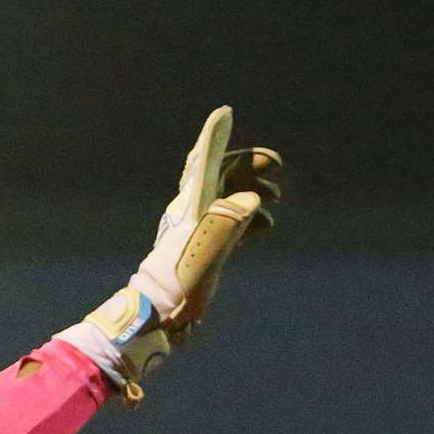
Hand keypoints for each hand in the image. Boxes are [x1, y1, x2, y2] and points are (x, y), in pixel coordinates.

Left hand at [83, 106, 283, 396]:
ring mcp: (196, 231)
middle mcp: (191, 214)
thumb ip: (226, 224)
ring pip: (225, 196)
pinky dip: (249, 216)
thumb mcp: (205, 254)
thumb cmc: (177, 289)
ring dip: (250, 189)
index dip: (214, 137)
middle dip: (246, 163)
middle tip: (276, 164)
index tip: (224, 113)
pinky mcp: (203, 250)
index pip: (203, 163)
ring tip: (275, 196)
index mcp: (190, 208)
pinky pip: (229, 222)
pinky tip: (267, 226)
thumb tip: (249, 198)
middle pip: (217, 174)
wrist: (157, 320)